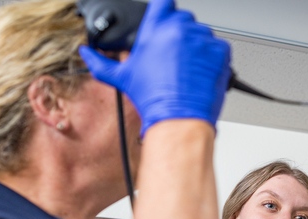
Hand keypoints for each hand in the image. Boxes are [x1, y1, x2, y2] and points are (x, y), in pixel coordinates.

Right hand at [79, 0, 231, 133]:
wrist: (179, 118)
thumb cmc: (153, 98)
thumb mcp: (121, 78)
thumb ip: (100, 62)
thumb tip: (87, 54)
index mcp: (156, 27)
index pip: (163, 3)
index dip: (163, 12)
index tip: (163, 22)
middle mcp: (180, 28)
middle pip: (183, 19)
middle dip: (179, 35)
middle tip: (174, 57)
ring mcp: (202, 39)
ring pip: (202, 34)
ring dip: (197, 47)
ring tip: (187, 70)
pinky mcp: (220, 51)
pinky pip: (218, 48)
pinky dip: (212, 59)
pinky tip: (201, 74)